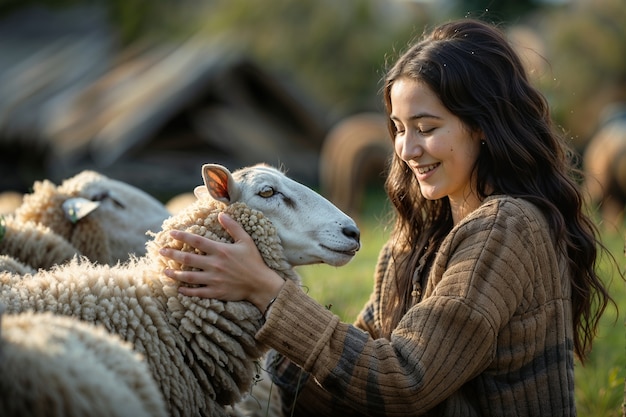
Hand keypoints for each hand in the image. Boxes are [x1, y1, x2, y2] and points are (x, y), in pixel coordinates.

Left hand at [159, 212, 284, 312]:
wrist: (260, 284)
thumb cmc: (253, 261)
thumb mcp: (245, 240)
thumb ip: (233, 227)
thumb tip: (221, 214)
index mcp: (220, 250)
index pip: (196, 241)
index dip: (182, 236)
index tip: (170, 234)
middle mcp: (214, 264)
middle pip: (187, 258)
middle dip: (172, 255)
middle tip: (161, 252)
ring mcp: (214, 279)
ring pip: (188, 276)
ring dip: (174, 274)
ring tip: (164, 271)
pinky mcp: (216, 292)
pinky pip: (197, 292)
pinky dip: (186, 291)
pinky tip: (179, 289)